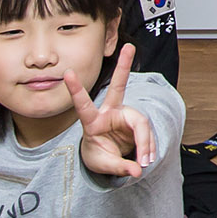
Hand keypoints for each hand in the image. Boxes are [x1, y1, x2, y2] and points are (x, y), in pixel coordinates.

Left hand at [68, 43, 155, 179]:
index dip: (76, 90)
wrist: (108, 158)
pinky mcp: (137, 121)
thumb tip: (137, 170)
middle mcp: (110, 113)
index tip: (67, 73)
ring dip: (145, 144)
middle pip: (118, 87)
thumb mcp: (104, 165)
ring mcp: (125, 115)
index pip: (83, 106)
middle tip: (129, 46)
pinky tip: (146, 159)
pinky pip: (148, 133)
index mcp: (92, 123)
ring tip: (145, 161)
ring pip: (141, 124)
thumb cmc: (99, 157)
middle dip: (124, 66)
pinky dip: (149, 148)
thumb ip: (119, 167)